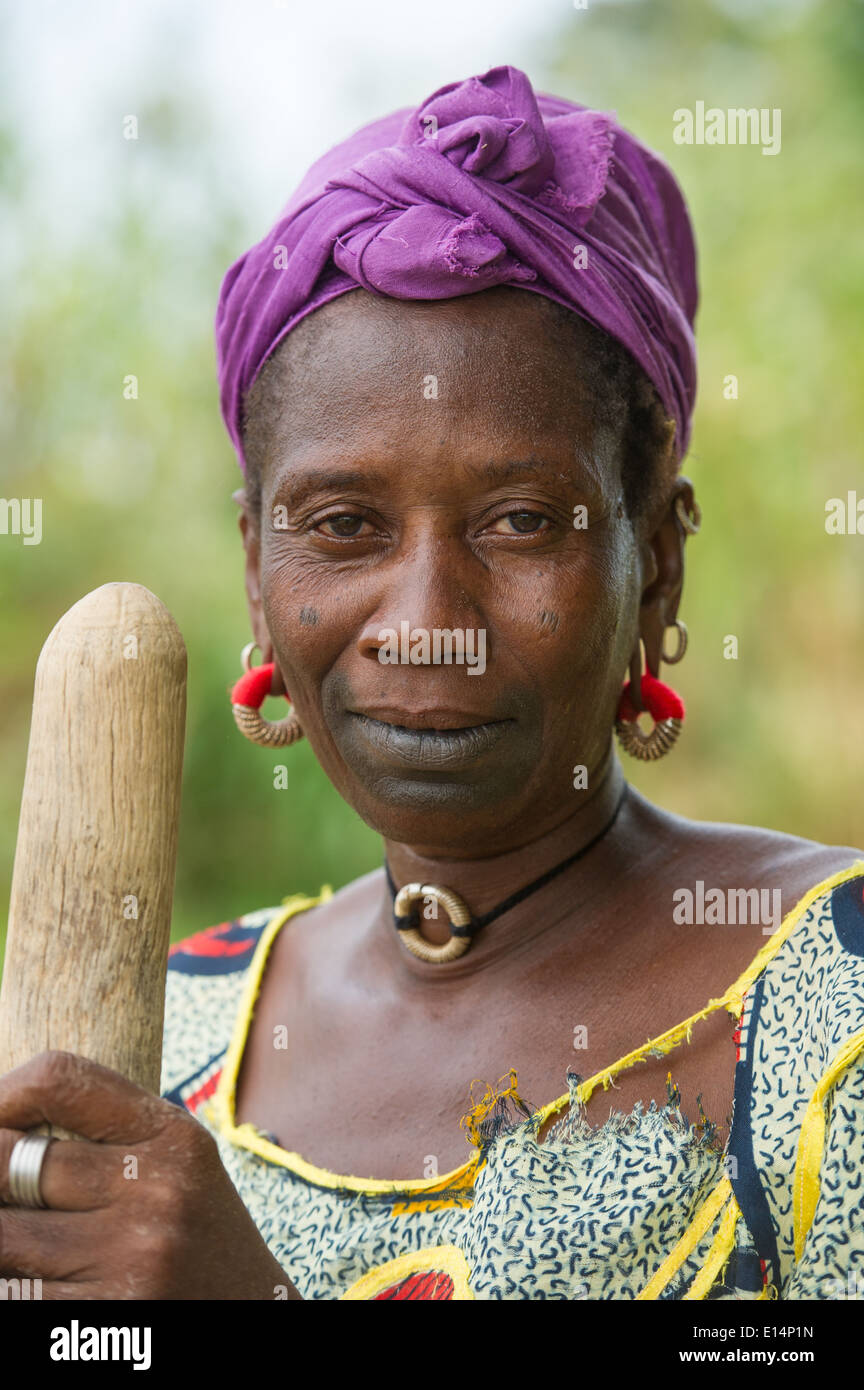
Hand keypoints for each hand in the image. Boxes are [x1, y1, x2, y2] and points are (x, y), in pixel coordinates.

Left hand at [0, 1050, 301, 1299]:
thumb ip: (104, 1138)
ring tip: (18, 1239)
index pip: (58, 1078)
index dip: (3, 1093)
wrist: (251, 1316)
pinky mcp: (110, 1315)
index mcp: (171, 1137)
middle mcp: (156, 1190)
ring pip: (1, 1238)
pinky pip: (16, 1293)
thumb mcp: (173, 1166)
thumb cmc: (195, 1237)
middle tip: (2, 1190)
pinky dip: (11, 1283)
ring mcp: (132, 1258)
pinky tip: (32, 1277)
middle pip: (7, 1159)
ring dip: (0, 1240)